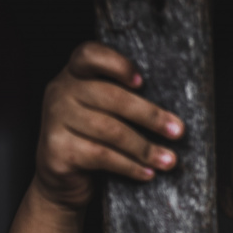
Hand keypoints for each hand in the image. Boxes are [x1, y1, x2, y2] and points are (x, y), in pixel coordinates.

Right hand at [34, 42, 184, 210]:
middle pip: (110, 97)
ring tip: (169, 160)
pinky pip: (101, 155)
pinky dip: (129, 166)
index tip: (142, 82)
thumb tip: (173, 116)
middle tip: (177, 131)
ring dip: (145, 148)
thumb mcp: (107, 112)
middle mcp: (60, 92)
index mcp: (76, 74)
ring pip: (109, 130)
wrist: (64, 178)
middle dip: (150, 116)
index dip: (117, 65)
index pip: (89, 55)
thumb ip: (127, 100)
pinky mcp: (56, 150)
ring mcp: (55, 120)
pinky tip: (147, 173)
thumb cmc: (94, 138)